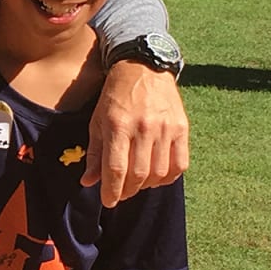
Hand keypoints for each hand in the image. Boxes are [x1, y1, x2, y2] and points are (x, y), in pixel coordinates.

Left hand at [82, 62, 188, 206]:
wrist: (143, 67)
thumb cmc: (115, 96)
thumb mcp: (97, 120)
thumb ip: (94, 153)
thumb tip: (88, 182)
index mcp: (118, 125)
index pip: (116, 168)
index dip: (111, 190)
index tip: (108, 201)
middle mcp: (143, 127)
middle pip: (138, 174)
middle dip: (127, 190)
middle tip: (120, 192)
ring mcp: (166, 128)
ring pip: (159, 172)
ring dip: (147, 185)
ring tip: (137, 183)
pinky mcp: (182, 128)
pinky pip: (180, 164)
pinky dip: (168, 177)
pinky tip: (157, 176)